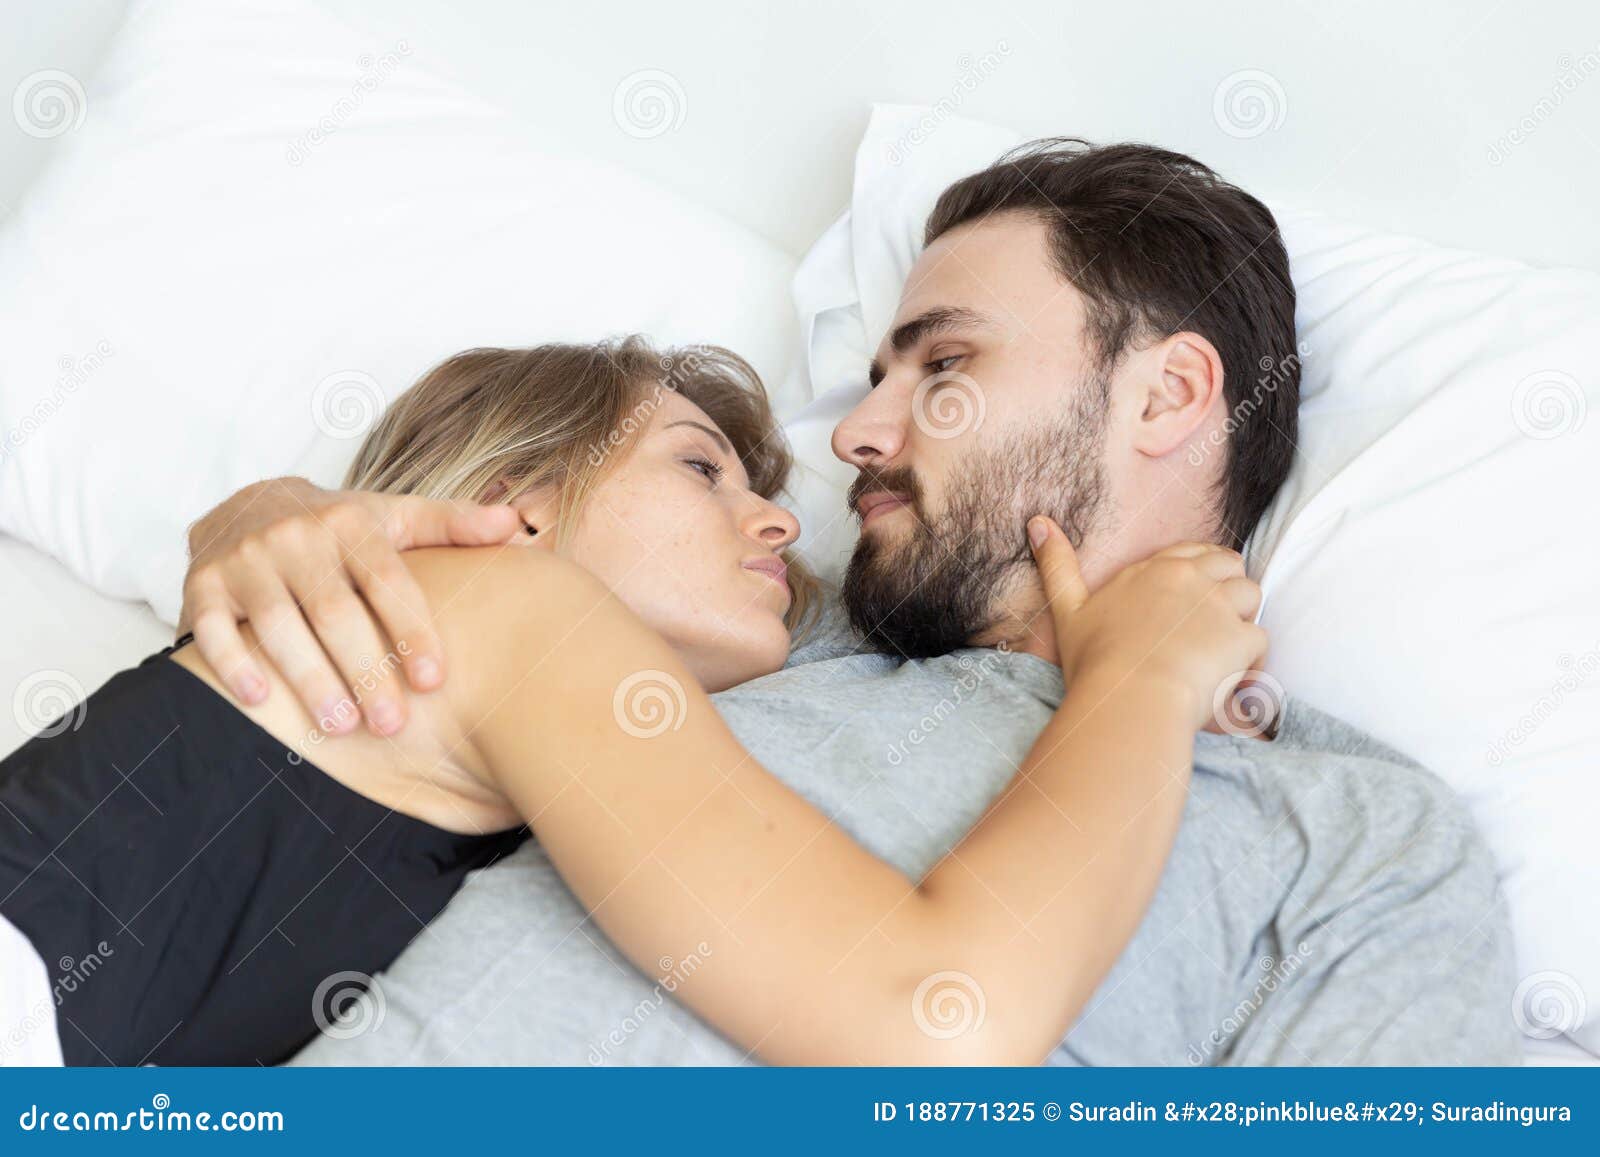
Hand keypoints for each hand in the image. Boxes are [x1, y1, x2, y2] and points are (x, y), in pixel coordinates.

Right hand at [181, 477, 521, 732]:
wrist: (248, 502)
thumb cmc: (339, 527)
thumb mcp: (395, 517)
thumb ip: (453, 523)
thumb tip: (516, 522)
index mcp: (351, 524)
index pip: (389, 580)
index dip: (412, 630)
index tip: (435, 680)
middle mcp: (296, 537)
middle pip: (335, 611)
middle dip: (365, 671)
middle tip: (393, 725)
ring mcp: (245, 560)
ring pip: (277, 624)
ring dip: (309, 679)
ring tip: (341, 727)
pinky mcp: (201, 584)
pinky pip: (210, 628)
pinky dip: (232, 665)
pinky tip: (261, 702)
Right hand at [1026, 516, 1267, 730]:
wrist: (1129, 699)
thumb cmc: (1095, 661)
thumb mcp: (1068, 609)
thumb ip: (1057, 564)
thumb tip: (1037, 521)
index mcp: (1155, 570)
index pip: (1193, 552)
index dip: (1199, 570)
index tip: (1192, 595)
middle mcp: (1191, 578)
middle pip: (1230, 564)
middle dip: (1228, 586)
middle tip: (1212, 622)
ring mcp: (1220, 606)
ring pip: (1251, 594)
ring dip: (1243, 618)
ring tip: (1224, 647)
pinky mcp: (1241, 638)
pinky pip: (1261, 638)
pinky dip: (1251, 658)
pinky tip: (1233, 677)